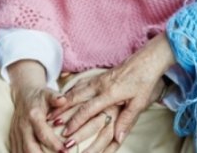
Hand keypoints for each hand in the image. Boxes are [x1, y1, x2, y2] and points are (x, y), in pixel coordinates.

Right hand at [9, 82, 67, 152]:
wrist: (24, 95)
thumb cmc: (40, 96)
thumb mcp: (49, 93)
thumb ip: (56, 97)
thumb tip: (63, 100)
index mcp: (33, 116)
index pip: (43, 133)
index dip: (54, 144)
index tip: (64, 151)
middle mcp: (23, 127)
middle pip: (29, 148)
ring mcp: (16, 134)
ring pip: (21, 152)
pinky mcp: (12, 139)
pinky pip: (16, 151)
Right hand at [50, 35, 174, 148]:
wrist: (148, 59)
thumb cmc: (145, 81)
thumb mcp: (139, 102)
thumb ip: (127, 120)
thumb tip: (118, 138)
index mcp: (110, 93)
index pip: (88, 109)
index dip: (76, 122)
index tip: (65, 133)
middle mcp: (101, 85)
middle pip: (76, 98)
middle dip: (61, 110)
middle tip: (48, 121)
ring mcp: (99, 79)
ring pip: (76, 90)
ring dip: (63, 101)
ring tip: (51, 111)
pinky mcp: (100, 76)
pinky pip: (81, 84)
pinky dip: (70, 92)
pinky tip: (64, 97)